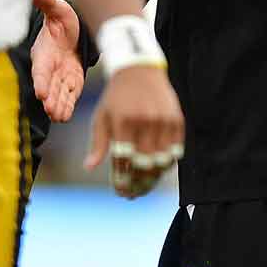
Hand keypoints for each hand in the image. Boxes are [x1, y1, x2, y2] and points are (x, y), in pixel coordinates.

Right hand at [30, 0, 84, 122]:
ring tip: (58, 116)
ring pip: (59, 94)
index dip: (41, 80)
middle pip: (49, 86)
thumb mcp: (58, 9)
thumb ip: (46, 2)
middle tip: (50, 110)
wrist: (76, 30)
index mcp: (44, 53)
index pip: (41, 69)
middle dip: (50, 98)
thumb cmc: (64, 20)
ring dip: (58, 105)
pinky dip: (67, 105)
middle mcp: (50, 68)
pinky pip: (69, 96)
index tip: (40, 91)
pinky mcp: (72, 82)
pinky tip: (65, 116)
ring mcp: (61, 77)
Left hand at [84, 63, 184, 198]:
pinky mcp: (177, 120)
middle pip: (144, 165)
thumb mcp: (102, 117)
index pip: (123, 160)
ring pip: (161, 161)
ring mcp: (163, 121)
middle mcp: (144, 121)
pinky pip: (175, 151)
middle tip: (132, 195)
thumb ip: (99, 143)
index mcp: (123, 121)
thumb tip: (89, 167)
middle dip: (138, 184)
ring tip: (144, 188)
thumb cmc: (116, 97)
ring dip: (153, 179)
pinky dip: (166, 165)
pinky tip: (157, 172)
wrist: (140, 71)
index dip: (122, 180)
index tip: (120, 192)